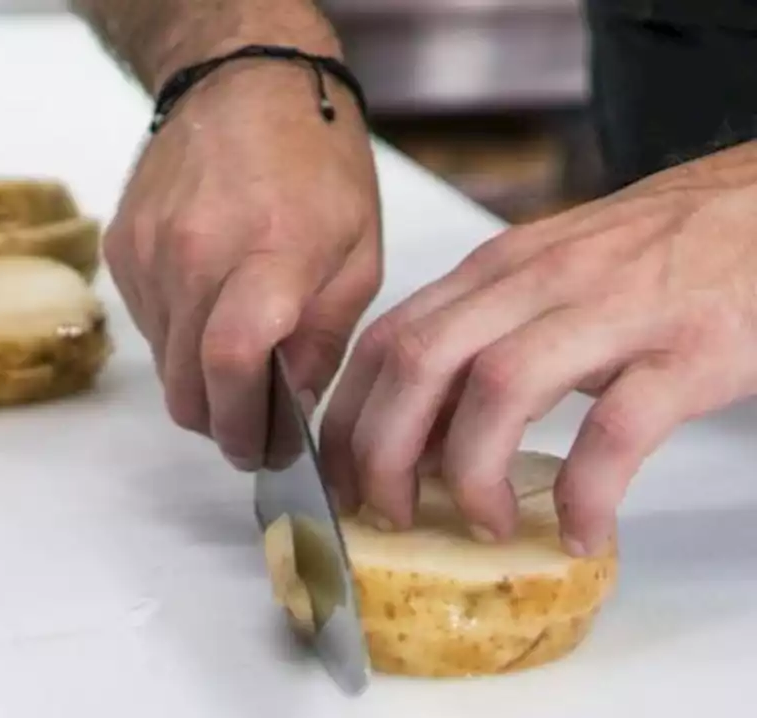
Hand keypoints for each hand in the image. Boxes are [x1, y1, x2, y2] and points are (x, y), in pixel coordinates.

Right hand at [105, 60, 381, 470]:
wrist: (243, 83)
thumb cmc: (315, 161)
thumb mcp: (359, 249)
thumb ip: (326, 335)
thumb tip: (294, 404)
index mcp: (270, 251)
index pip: (233, 362)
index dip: (243, 424)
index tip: (262, 450)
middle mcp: (194, 252)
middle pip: (186, 384)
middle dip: (220, 422)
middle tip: (253, 428)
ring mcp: (148, 252)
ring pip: (163, 364)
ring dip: (199, 380)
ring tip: (240, 354)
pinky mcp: (121, 249)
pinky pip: (148, 325)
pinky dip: (178, 338)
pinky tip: (211, 306)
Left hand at [322, 141, 756, 554]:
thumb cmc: (658, 250)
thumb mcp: (547, 279)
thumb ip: (482, 335)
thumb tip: (418, 424)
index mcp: (498, 269)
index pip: (388, 338)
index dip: (349, 417)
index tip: (341, 478)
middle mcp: (540, 281)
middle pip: (421, 362)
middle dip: (385, 450)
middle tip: (389, 511)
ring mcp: (615, 310)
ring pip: (500, 388)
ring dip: (472, 471)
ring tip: (482, 524)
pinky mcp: (688, 349)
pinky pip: (617, 430)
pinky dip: (586, 491)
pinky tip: (579, 529)